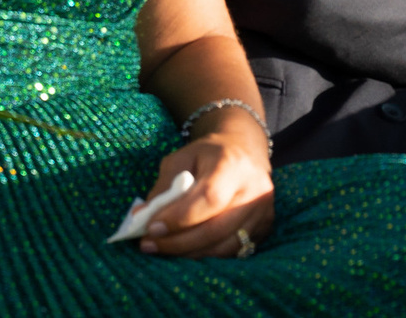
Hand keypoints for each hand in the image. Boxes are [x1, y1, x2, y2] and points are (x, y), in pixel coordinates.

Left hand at [136, 116, 275, 257]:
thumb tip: (141, 216)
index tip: (152, 228)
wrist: (244, 150)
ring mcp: (263, 211)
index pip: (208, 198)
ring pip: (224, 246)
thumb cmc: (208, 154)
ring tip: (162, 249)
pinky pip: (233, 251)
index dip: (179, 218)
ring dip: (189, 253)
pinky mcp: (265, 227)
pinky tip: (186, 250)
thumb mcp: (182, 158)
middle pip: (216, 228)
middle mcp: (255, 189)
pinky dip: (206, 254)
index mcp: (233, 164)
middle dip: (178, 242)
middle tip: (149, 245)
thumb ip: (163, 186)